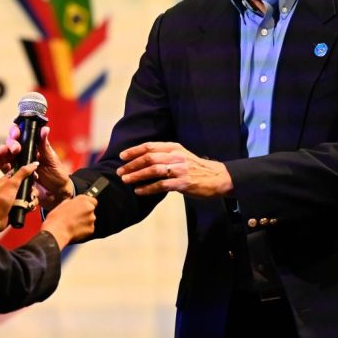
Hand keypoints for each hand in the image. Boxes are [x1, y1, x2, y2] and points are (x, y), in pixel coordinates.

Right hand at [0, 124, 73, 207]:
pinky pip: (5, 167)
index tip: (17, 134)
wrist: (56, 194)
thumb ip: (44, 145)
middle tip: (16, 150)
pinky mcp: (15, 175)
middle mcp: (25, 153)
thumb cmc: (57, 175)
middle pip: (12, 144)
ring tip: (1, 152)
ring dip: (3, 151)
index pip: (22, 135)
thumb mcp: (51, 159)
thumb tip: (45, 129)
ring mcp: (19, 164)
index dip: (17, 132)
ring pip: (7, 154)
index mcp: (34, 147)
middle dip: (11, 144)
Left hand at [0, 162, 36, 233]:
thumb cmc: (1, 199)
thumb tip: (34, 164)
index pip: (22, 173)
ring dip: (32, 199)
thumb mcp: (12, 183)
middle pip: (29, 185)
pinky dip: (30, 206)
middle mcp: (13, 189)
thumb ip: (23, 172)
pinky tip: (28, 209)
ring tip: (28, 203)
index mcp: (9, 180)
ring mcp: (16, 198)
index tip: (35, 178)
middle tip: (30, 194)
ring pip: (31, 196)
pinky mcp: (19, 207)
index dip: (29, 174)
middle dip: (32, 190)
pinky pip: (29, 205)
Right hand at [40, 190, 97, 248]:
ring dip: (85, 221)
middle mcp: (89, 208)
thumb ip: (72, 202)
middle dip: (85, 214)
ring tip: (74, 224)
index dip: (88, 204)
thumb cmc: (57, 218)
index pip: (93, 201)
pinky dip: (84, 229)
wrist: (57, 231)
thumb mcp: (63, 204)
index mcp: (83, 199)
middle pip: (91, 210)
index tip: (84, 208)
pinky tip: (76, 230)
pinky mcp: (91, 229)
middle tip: (76, 217)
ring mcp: (91, 219)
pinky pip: (89, 228)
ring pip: (90, 220)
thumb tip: (74, 204)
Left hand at [117, 141, 233, 197]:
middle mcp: (176, 156)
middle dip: (132, 165)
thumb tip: (143, 159)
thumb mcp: (181, 155)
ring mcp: (180, 170)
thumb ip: (165, 155)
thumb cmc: (196, 168)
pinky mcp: (183, 183)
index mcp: (174, 147)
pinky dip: (148, 188)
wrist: (217, 178)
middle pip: (149, 157)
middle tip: (120, 172)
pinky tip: (139, 191)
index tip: (122, 157)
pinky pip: (161, 185)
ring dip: (137, 176)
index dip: (134, 151)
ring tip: (126, 180)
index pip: (150, 146)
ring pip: (153, 170)